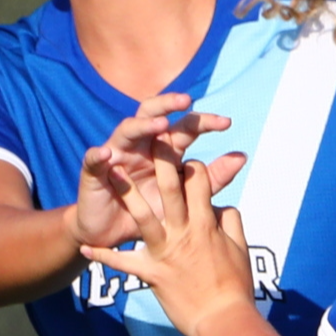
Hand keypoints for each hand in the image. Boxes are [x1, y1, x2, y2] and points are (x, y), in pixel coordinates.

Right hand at [72, 96, 229, 244]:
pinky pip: (93, 158)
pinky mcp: (93, 170)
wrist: (114, 235)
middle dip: (168, 104)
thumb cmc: (149, 213)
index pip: (184, 127)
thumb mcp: (183, 198)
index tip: (226, 123)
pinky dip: (98, 154)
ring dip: (142, 125)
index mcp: (162, 148)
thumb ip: (210, 179)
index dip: (203, 123)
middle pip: (152, 113)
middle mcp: (139, 144)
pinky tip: (106, 153)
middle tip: (186, 101)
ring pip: (126, 129)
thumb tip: (241, 157)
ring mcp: (115, 153)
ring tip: (158, 126)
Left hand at [87, 153, 259, 326]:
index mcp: (207, 224)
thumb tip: (223, 205)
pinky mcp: (152, 274)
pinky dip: (105, 257)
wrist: (223, 321)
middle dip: (160, 159)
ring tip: (111, 174)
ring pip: (143, 215)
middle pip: (171, 187)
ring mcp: (166, 252)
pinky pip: (124, 263)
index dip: (191, 166)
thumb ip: (231, 222)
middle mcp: (185, 232)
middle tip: (149, 137)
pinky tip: (87, 249)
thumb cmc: (235, 286)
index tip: (185, 160)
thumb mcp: (239, 248)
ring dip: (126, 193)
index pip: (199, 183)